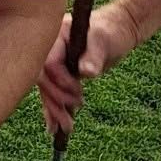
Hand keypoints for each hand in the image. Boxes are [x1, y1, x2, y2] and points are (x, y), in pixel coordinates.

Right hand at [38, 4, 133, 137]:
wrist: (116, 31)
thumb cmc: (111, 32)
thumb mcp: (104, 42)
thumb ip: (93, 56)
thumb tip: (86, 71)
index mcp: (56, 35)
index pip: (49, 63)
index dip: (61, 81)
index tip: (77, 93)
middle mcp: (50, 48)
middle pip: (44, 79)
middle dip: (55, 101)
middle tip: (68, 120)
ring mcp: (54, 60)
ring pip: (47, 89)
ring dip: (55, 110)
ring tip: (65, 128)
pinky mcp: (59, 72)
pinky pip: (53, 91)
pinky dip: (55, 108)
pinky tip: (55, 127)